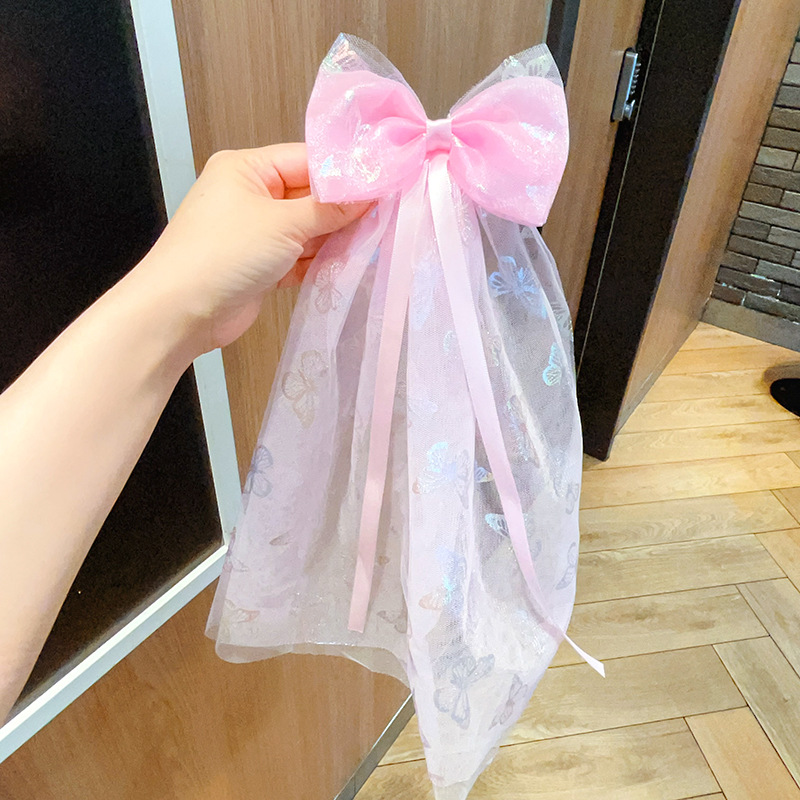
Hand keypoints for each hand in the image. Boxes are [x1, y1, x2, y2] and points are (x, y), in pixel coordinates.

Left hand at [135, 143, 368, 354]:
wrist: (179, 313)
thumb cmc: (224, 254)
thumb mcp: (282, 224)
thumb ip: (329, 209)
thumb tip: (371, 193)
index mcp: (247, 169)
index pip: (307, 161)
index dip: (346, 174)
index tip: (386, 184)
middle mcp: (251, 195)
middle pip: (310, 196)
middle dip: (344, 209)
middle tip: (388, 216)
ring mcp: (256, 233)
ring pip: (308, 229)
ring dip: (336, 238)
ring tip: (377, 242)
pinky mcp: (262, 267)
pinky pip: (300, 257)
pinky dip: (321, 262)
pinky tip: (351, 264)